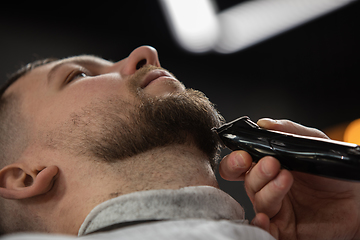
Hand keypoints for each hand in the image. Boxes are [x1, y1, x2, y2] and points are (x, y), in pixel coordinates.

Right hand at [219, 118, 359, 239]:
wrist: (358, 198)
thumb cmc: (333, 172)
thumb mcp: (314, 143)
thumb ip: (290, 131)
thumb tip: (264, 123)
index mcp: (267, 168)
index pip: (239, 166)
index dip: (235, 162)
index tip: (244, 155)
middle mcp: (268, 189)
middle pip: (247, 183)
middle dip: (255, 173)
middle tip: (272, 163)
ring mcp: (276, 210)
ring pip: (259, 202)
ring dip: (268, 191)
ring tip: (286, 178)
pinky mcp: (285, 230)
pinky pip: (266, 231)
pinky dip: (262, 226)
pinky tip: (266, 218)